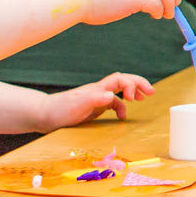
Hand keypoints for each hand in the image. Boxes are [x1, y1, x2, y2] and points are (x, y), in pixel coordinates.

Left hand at [34, 73, 154, 131]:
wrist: (43, 115)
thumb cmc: (58, 111)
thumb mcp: (76, 106)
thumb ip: (93, 100)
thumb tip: (112, 96)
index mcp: (97, 89)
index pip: (119, 80)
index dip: (131, 85)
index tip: (135, 99)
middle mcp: (99, 91)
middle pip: (123, 80)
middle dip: (139, 83)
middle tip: (152, 92)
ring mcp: (97, 99)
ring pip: (120, 91)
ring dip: (133, 92)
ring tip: (145, 97)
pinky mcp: (94, 108)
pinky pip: (113, 103)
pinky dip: (122, 107)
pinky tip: (122, 117)